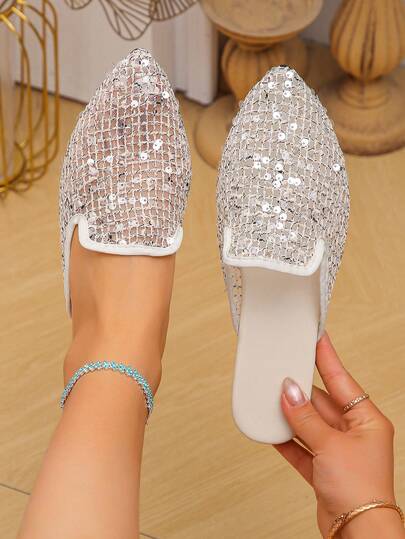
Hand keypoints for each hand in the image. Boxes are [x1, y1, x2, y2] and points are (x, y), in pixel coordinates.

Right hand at [274, 334, 403, 537]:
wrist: (357, 534)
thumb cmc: (360, 490)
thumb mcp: (330, 445)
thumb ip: (305, 417)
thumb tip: (289, 391)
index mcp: (366, 420)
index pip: (341, 379)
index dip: (326, 357)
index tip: (317, 337)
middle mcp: (354, 433)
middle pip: (321, 402)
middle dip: (300, 391)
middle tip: (281, 373)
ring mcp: (338, 450)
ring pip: (308, 424)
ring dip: (291, 416)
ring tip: (271, 400)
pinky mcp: (324, 468)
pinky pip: (301, 446)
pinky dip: (286, 439)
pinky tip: (273, 430)